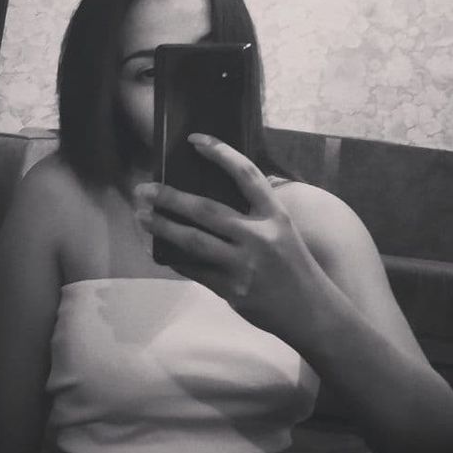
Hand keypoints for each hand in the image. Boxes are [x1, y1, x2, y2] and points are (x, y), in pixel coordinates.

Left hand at [134, 134, 324, 346]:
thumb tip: (211, 198)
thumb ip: (255, 213)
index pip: (246, 175)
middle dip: (171, 198)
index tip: (195, 140)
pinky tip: (159, 250)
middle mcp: (260, 237)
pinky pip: (195, 269)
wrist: (311, 313)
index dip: (220, 153)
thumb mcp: (284, 230)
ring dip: (163, 226)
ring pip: (193, 240)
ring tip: (141, 216)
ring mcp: (244, 265)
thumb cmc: (294, 266)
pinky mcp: (232, 289)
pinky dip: (175, 258)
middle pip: (207, 210)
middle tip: (145, 188)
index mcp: (276, 216)